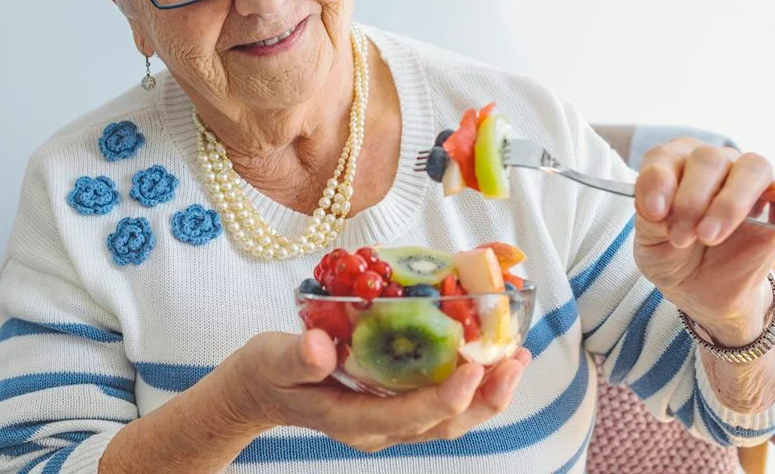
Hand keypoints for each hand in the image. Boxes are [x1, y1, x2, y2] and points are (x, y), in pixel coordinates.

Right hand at [223, 330, 530, 451]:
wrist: (258, 392)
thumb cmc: (265, 373)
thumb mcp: (272, 360)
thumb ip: (296, 356)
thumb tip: (320, 345)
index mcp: (353, 421)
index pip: (409, 415)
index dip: (446, 396)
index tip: (475, 367)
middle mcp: (379, 427)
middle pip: (443, 424)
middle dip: (484, 398)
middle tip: (514, 362)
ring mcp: (390, 420)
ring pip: (449, 417)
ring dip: (487, 392)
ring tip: (516, 358)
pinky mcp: (394, 404)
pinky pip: (441, 401)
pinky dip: (471, 383)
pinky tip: (489, 355)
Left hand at [632, 139, 774, 344]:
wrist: (702, 292)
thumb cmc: (672, 257)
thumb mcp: (649, 246)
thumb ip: (650, 220)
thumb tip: (657, 206)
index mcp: (676, 166)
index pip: (667, 155)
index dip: (658, 180)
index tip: (653, 213)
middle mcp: (715, 165)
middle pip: (711, 158)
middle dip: (693, 200)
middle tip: (681, 237)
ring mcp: (751, 184)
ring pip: (754, 167)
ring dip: (731, 202)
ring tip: (710, 236)